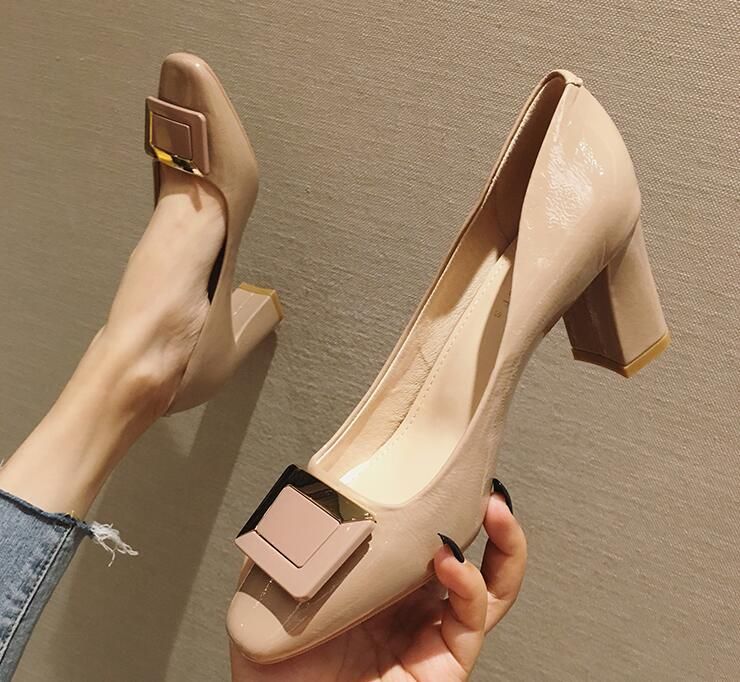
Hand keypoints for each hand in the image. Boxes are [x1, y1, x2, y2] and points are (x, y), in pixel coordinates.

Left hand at [231, 486, 525, 681]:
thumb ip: (291, 539)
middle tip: (490, 486)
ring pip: (491, 588)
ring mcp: (430, 634)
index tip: (450, 467)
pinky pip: (469, 623)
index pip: (431, 534)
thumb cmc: (277, 660)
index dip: (449, 502)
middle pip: (476, 556)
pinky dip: (468, 585)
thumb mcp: (273, 582)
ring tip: (493, 510)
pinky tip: (449, 560)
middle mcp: (415, 605)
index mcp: (385, 581)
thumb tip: (304, 492)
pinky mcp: (442, 667)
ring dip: (504, 546)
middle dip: (495, 519)